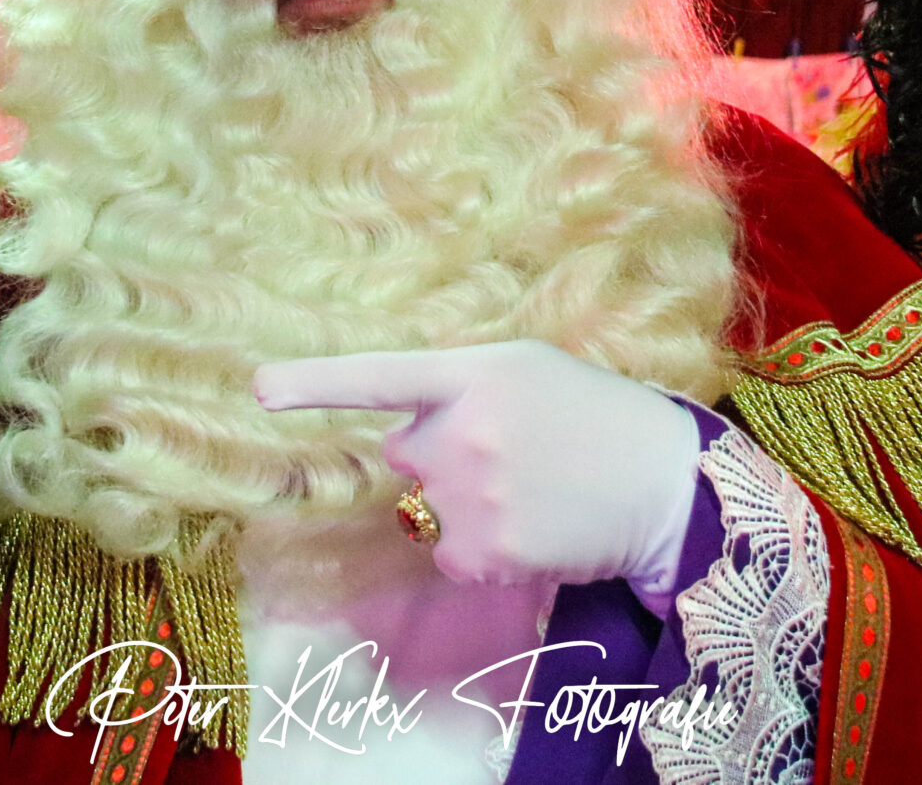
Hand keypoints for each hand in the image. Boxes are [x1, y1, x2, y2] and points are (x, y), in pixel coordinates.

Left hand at [254, 339, 702, 597]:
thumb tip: (404, 422)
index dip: (315, 382)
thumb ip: (461, 384)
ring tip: (531, 489)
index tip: (258, 389)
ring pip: (426, 506)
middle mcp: (464, 431)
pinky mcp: (484, 548)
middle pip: (406, 450)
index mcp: (476, 372)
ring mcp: (473, 494)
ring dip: (463, 503)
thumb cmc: (597, 414)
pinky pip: (450, 551)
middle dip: (441, 453)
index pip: (382, 377)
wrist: (663, 482)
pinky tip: (532, 526)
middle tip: (512, 451)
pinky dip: (482, 547)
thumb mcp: (529, 369)